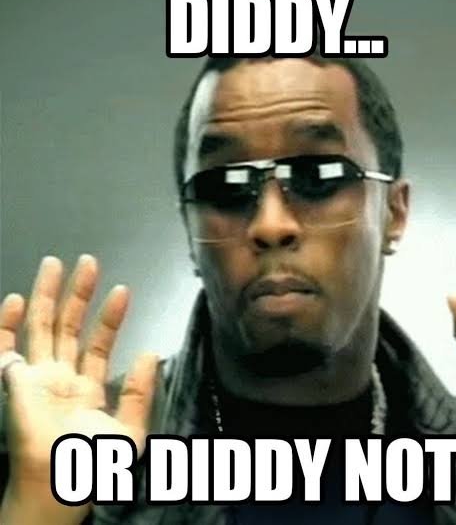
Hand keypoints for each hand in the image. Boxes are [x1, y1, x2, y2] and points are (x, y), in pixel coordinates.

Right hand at [0, 255, 157, 522]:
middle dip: (78, 293)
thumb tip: (150, 352)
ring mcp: (35, 377)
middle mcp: (61, 375)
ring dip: (46, 296)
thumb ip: (139, 391)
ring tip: (55, 263)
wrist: (60, 485)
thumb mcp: (130, 428)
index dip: (110, 316)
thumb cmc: (94, 462)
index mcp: (87, 385)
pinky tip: (17, 300)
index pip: (99, 341)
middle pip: (69, 325)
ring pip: (40, 328)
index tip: (123, 290)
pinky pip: (5, 350)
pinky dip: (6, 326)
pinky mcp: (13, 383)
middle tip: (89, 261)